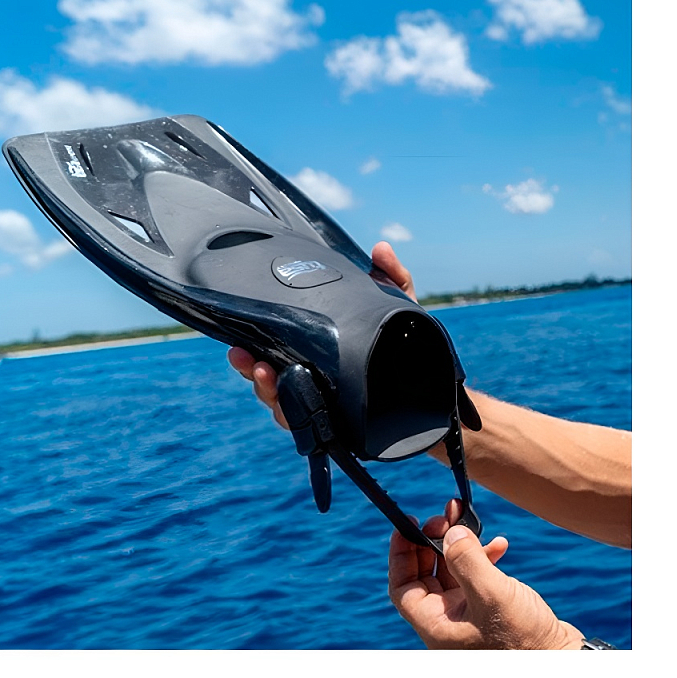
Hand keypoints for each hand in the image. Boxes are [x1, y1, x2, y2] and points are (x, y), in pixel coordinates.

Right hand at [226, 241, 415, 427]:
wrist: (437, 388)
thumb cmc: (411, 347)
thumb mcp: (402, 309)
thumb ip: (392, 278)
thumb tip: (381, 247)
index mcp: (318, 354)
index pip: (276, 352)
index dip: (253, 349)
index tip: (239, 341)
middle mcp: (315, 382)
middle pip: (270, 381)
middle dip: (251, 371)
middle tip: (243, 357)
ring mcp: (324, 407)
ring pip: (283, 406)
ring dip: (267, 392)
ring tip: (265, 375)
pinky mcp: (339, 429)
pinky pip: (308, 428)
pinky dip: (294, 417)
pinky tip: (288, 406)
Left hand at [388, 500, 584, 648]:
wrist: (564, 660)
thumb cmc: (526, 641)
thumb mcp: (492, 594)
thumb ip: (466, 560)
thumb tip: (449, 531)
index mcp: (437, 625)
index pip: (402, 585)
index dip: (400, 553)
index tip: (408, 525)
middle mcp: (448, 621)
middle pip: (425, 573)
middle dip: (433, 540)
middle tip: (444, 518)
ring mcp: (469, 615)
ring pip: (452, 570)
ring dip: (460, 544)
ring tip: (467, 521)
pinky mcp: (490, 609)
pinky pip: (477, 576)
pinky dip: (484, 556)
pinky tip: (500, 545)